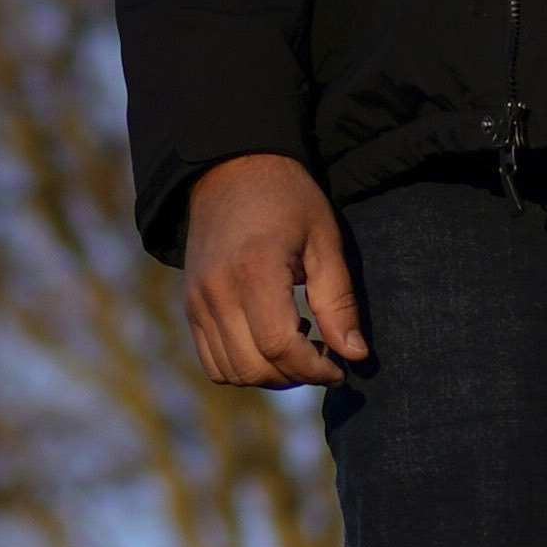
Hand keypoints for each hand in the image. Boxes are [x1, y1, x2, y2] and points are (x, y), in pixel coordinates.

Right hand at [182, 153, 367, 388]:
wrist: (229, 170)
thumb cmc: (287, 199)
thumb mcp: (324, 241)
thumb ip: (338, 301)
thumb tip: (355, 355)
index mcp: (253, 271)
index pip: (280, 346)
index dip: (315, 368)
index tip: (341, 367)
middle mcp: (216, 291)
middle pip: (254, 367)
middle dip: (296, 376)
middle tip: (325, 358)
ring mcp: (197, 301)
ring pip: (230, 372)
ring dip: (269, 375)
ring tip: (297, 346)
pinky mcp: (190, 306)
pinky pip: (212, 360)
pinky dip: (243, 367)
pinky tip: (269, 339)